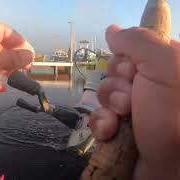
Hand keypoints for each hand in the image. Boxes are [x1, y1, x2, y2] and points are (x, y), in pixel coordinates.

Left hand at [0, 15, 34, 114]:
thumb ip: (17, 57)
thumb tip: (30, 56)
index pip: (11, 34)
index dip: (24, 46)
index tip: (32, 60)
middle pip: (2, 47)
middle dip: (14, 59)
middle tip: (25, 70)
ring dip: (4, 70)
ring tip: (15, 78)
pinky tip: (0, 88)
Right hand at [87, 25, 179, 178]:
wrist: (172, 169)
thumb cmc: (174, 115)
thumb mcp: (163, 66)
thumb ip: (138, 41)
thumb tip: (111, 30)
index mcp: (165, 67)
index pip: (132, 49)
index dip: (126, 59)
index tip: (133, 70)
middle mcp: (150, 86)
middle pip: (115, 72)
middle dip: (117, 87)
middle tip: (132, 100)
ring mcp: (135, 109)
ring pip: (105, 95)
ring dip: (109, 108)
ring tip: (124, 119)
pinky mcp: (121, 129)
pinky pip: (98, 118)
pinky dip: (102, 125)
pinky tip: (111, 132)